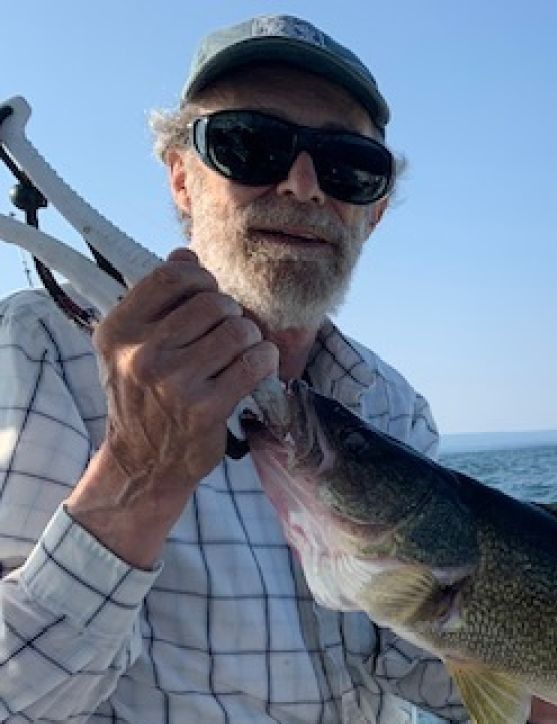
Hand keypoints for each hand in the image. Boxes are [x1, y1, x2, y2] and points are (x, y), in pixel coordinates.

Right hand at [67, 249, 277, 564]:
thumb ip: (157, 300)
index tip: (209, 298)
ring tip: (240, 354)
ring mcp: (174, 381)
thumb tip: (184, 254)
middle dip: (231, 314)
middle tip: (227, 335)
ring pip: (239, 330)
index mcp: (119, 329)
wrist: (143, 463)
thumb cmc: (143, 397)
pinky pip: (255, 362)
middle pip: (214, 302)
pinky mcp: (206, 407)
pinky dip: (265, 361)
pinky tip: (256, 368)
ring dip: (250, 339)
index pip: (174, 276)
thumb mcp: (132, 347)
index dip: (202, 280)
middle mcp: (142, 352)